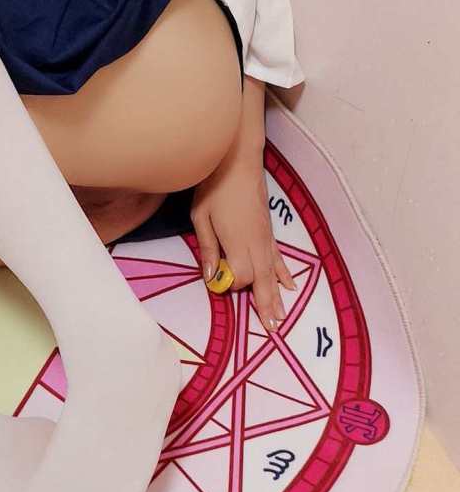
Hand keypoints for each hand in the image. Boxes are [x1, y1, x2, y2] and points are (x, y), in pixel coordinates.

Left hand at [190, 149, 297, 331]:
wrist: (237, 161)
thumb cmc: (214, 188)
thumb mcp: (201, 218)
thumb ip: (208, 248)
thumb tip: (211, 276)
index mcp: (238, 242)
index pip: (239, 276)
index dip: (228, 284)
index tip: (216, 283)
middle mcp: (257, 244)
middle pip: (262, 281)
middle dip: (265, 304)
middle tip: (271, 329)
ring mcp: (266, 238)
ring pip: (273, 273)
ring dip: (276, 296)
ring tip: (280, 318)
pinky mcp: (269, 231)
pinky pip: (279, 258)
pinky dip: (284, 274)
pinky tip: (290, 287)